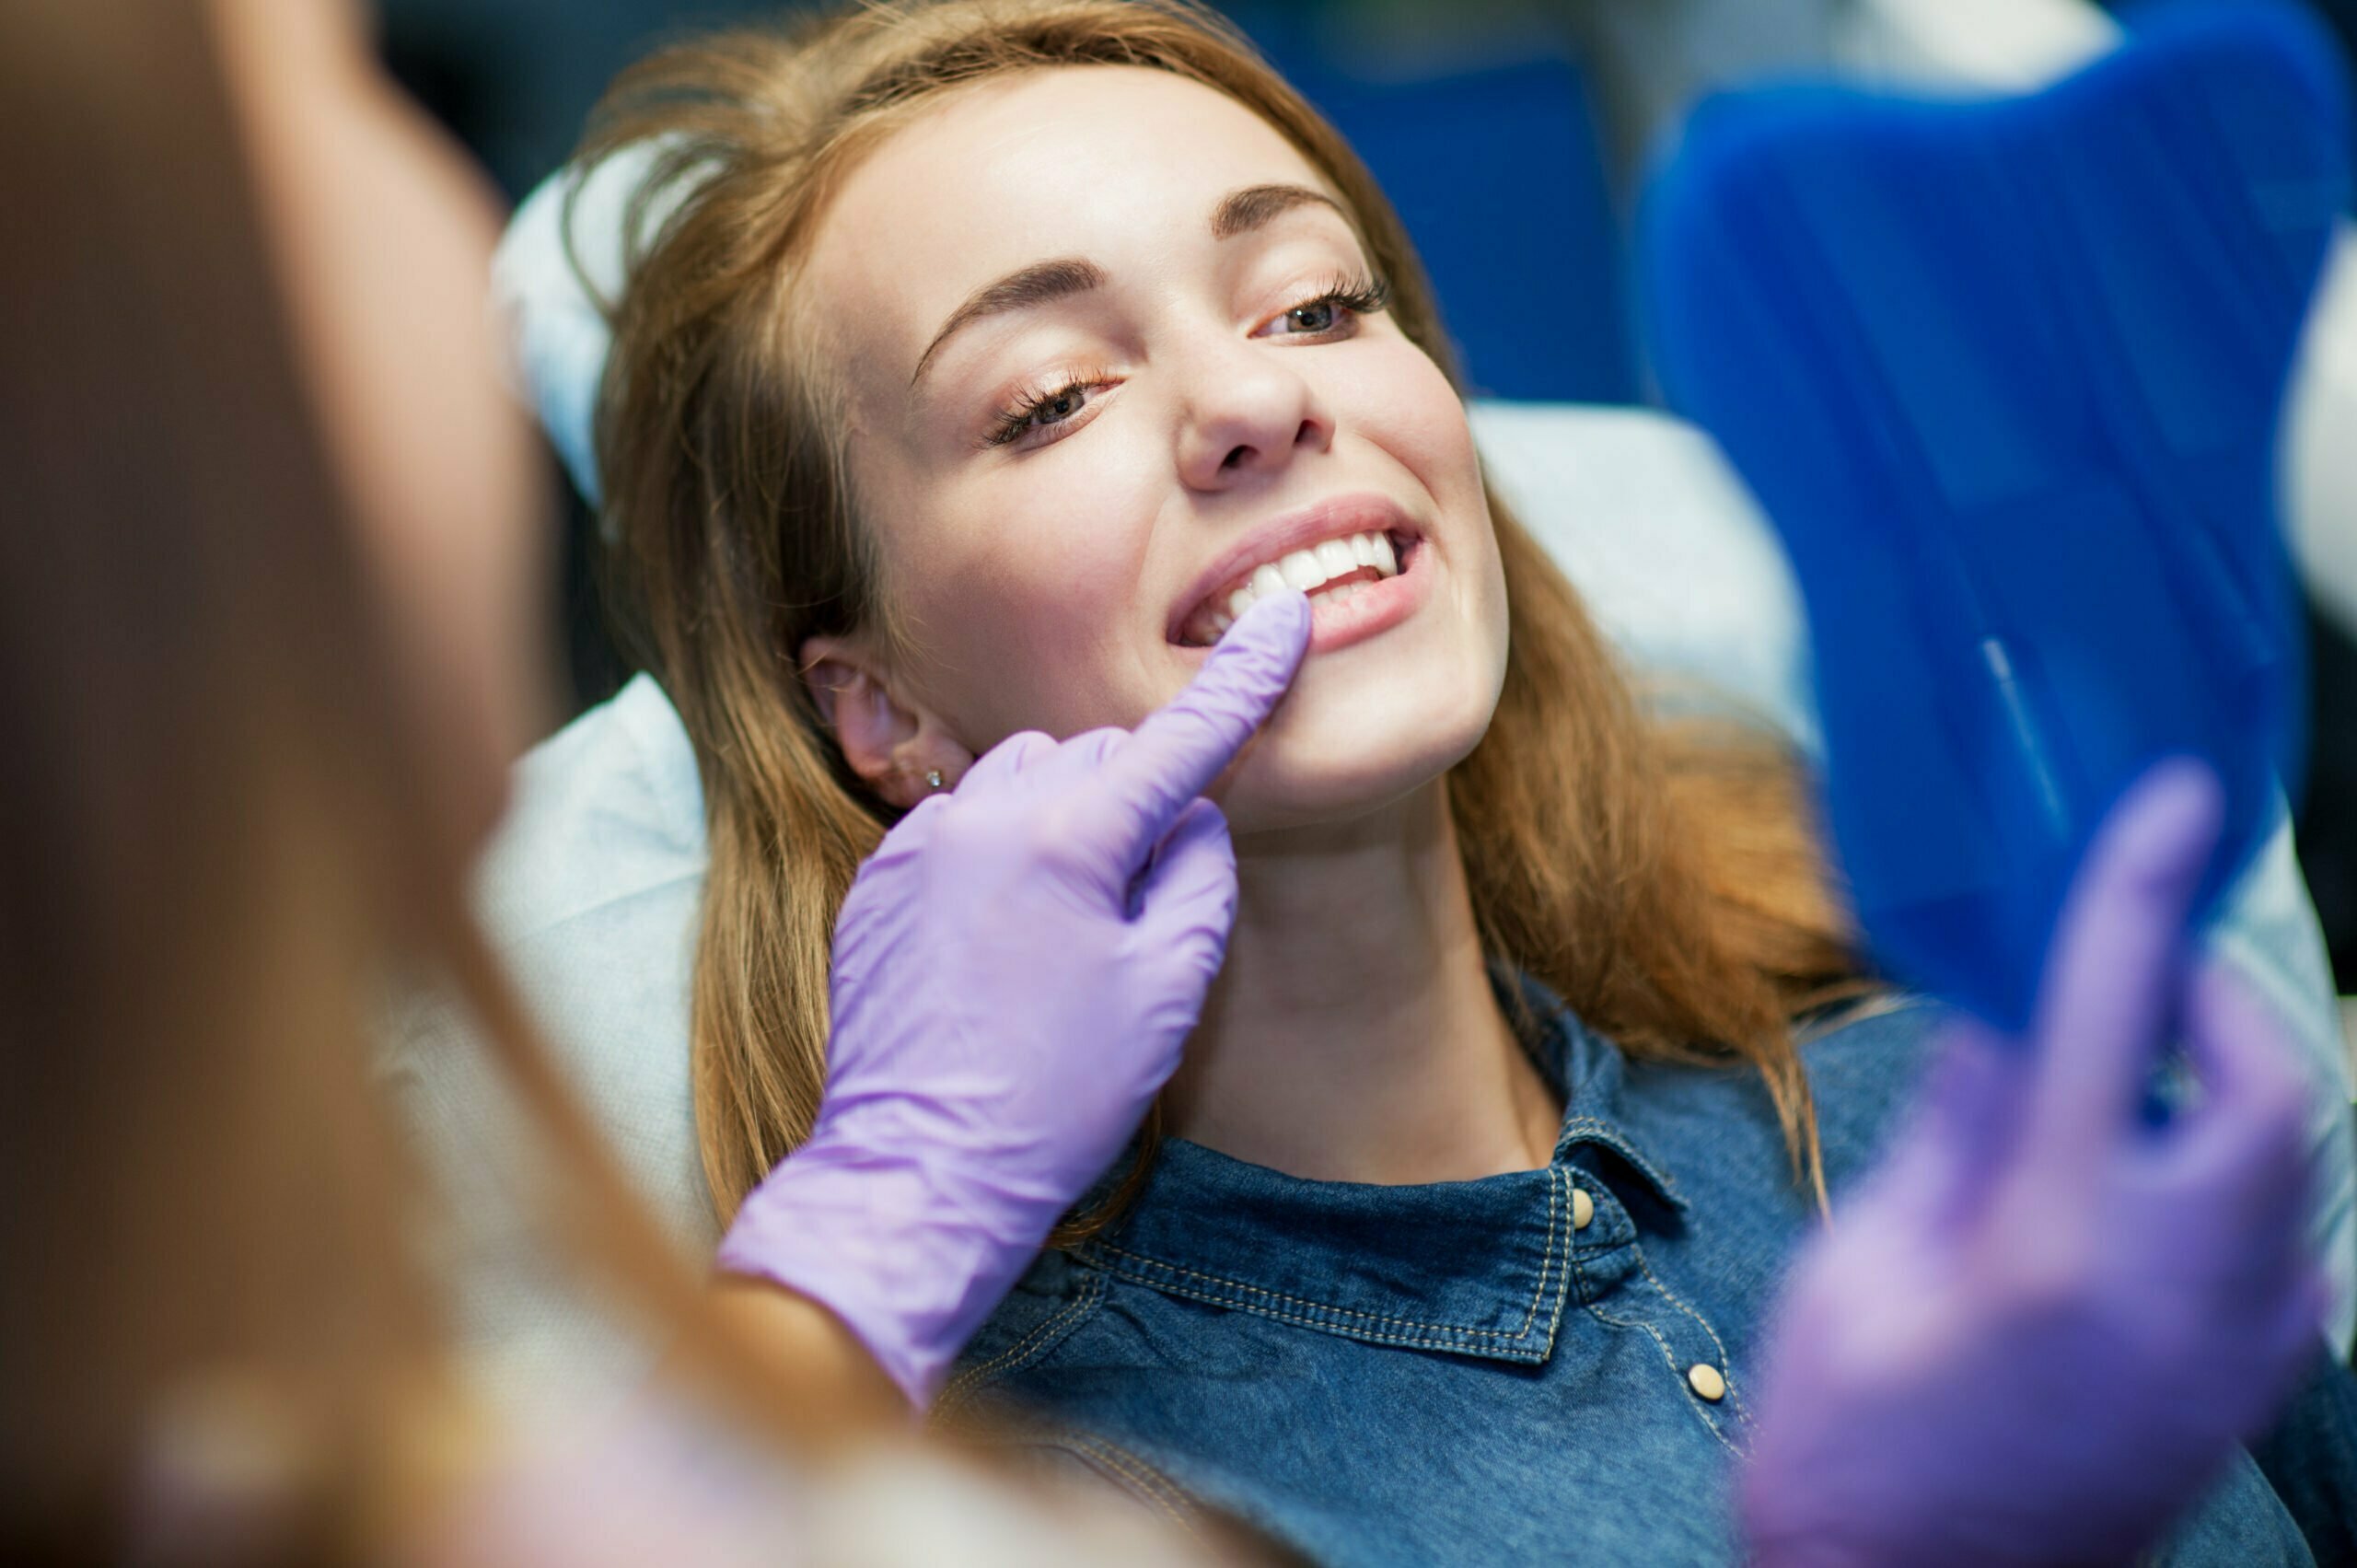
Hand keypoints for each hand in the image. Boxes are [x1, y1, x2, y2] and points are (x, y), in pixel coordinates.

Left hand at [717, 590, 1312, 1407]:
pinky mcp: (878, 885)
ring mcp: (917, 847)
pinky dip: (1002, 852)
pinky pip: (961, 826)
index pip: (1178, 739)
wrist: (919, 1176)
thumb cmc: (1057, 1096)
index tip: (1284, 623)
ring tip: (1074, 926)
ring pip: (1022, 780)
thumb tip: (1191, 816)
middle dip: (1139, 801)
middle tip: (1149, 904)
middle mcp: (981, 816)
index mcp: (1067, 837)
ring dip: (1068, 818)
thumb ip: (1197, 877)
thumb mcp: (1166, 991)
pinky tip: (1008, 941)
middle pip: (1095, 758)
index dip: (1242, 681)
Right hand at [1740, 761, 2326, 1567]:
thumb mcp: (1858, 1267)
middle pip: (2275, 1092)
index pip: (2118, 1020)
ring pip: (2302, 1168)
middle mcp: (2181, 1292)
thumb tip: (2004, 1019)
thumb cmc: (1850, 1447)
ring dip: (2232, 1093)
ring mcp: (2240, 1352)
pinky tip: (2149, 1195)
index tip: (2170, 802)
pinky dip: (2238, 1187)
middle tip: (2137, 980)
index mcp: (2053, 1245)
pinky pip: (2297, 1249)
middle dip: (2222, 1007)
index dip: (2140, 893)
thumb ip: (1951, 1134)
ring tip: (2132, 1084)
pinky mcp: (2257, 1391)